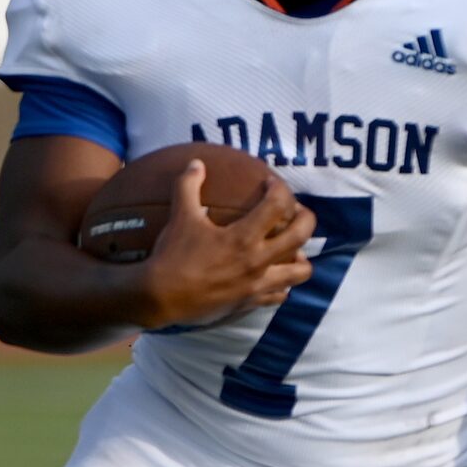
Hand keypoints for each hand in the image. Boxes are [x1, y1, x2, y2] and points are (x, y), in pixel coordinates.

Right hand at [138, 161, 314, 328]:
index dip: (279, 189)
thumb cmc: (172, 256)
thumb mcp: (180, 217)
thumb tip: (196, 163)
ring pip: (299, 271)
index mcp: (243, 237)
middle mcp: (257, 261)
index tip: (270, 184)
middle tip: (296, 212)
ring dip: (300, 257)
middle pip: (301, 236)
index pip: (277, 205)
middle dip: (305, 218)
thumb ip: (188, 186)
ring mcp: (256, 284)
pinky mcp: (249, 302)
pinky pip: (279, 296)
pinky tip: (273, 276)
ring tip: (292, 249)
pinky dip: (282, 285)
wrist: (161, 298)